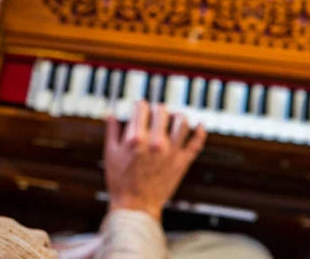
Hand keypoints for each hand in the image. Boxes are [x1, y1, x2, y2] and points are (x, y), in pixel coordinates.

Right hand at [104, 101, 206, 220]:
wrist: (135, 206)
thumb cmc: (120, 181)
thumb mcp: (110, 153)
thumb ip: (111, 131)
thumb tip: (109, 115)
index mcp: (136, 138)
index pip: (141, 108)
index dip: (139, 104)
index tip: (139, 106)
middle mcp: (156, 142)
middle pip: (162, 112)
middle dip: (156, 109)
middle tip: (154, 112)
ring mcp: (171, 152)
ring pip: (182, 123)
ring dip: (178, 116)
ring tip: (175, 116)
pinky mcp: (182, 163)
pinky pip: (196, 143)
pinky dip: (200, 132)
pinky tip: (199, 125)